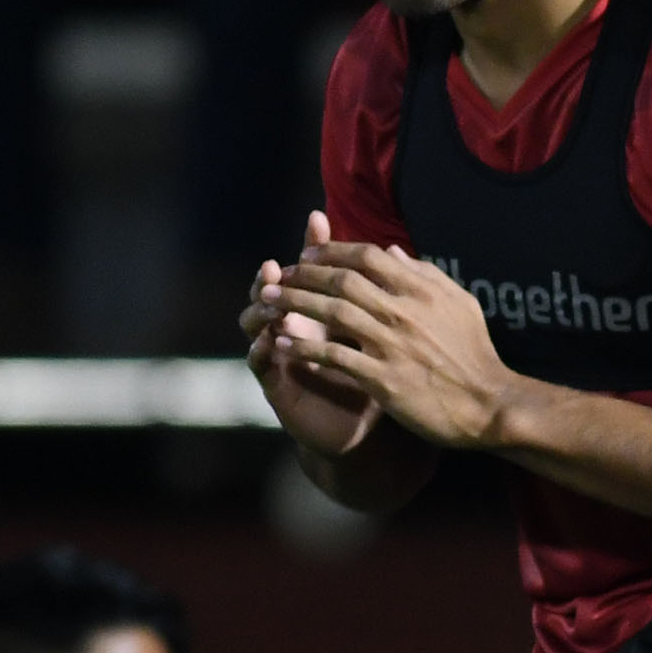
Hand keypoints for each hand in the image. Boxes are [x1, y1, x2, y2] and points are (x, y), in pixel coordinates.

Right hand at [243, 212, 379, 456]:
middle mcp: (295, 326)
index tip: (318, 220)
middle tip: (277, 266)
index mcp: (322, 310)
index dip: (314, 246)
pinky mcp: (277, 385)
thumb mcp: (384, 333)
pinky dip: (261, 350)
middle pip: (273, 290)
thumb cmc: (377, 377)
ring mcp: (281, 353)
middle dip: (275, 277)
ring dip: (260, 310)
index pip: (313, 270)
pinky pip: (261, 364)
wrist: (367, 431)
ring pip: (257, 323)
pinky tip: (267, 341)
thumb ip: (385, 295)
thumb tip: (394, 248)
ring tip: (269, 301)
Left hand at [252, 234, 523, 451]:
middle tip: (278, 277)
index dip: (332, 251)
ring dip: (294, 305)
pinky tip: (283, 344)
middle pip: (342, 281)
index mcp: (423, 291)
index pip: (367, 257)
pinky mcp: (383, 378)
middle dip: (303, 274)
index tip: (308, 254)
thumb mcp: (460, 305)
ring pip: (331, 313)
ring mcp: (392, 345)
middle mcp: (405, 312)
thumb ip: (425, 275)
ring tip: (267, 303)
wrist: (489, 405)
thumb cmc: (475, 354)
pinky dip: (304, 348)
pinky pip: (334, 356)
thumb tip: (392, 252)